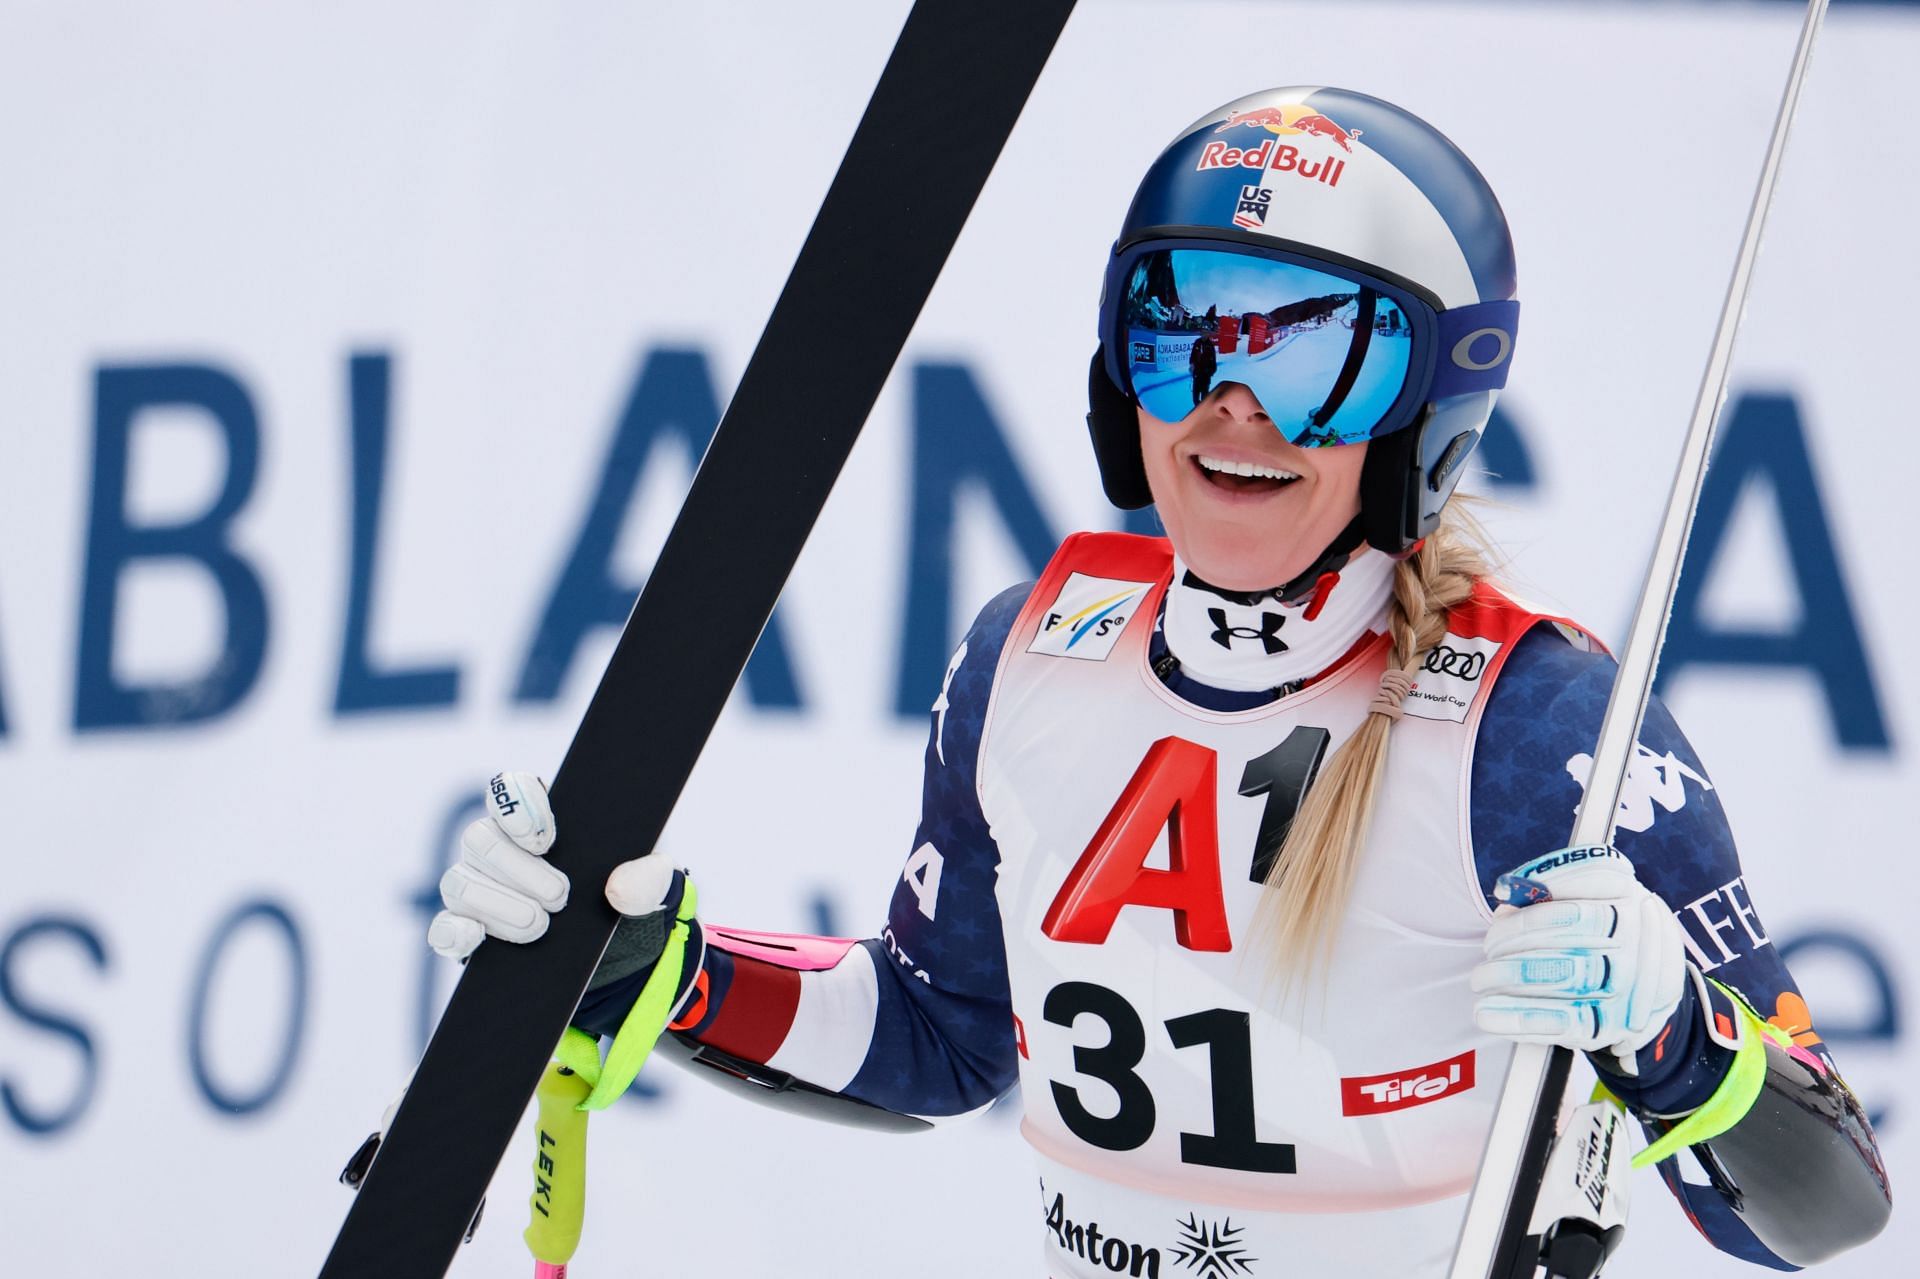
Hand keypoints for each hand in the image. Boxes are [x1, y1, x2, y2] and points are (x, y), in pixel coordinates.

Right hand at [427, 771, 683, 964]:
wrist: (619, 955)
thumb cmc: (628, 899)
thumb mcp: (654, 887)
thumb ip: (649, 880)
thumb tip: (619, 888)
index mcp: (541, 821)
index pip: (510, 791)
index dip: (518, 806)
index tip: (545, 839)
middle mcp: (499, 849)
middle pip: (479, 839)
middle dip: (517, 870)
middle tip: (560, 898)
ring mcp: (478, 890)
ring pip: (459, 883)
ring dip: (498, 905)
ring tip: (540, 927)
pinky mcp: (468, 934)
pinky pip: (443, 929)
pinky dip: (454, 932)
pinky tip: (475, 938)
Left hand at [1471, 845, 1686, 1069]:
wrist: (1650, 987)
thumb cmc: (1604, 930)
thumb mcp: (1592, 896)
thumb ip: (1552, 888)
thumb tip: (1507, 893)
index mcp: (1629, 897)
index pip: (1592, 880)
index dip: (1544, 882)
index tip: (1503, 891)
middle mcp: (1636, 938)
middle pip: (1576, 927)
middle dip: (1519, 934)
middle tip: (1488, 945)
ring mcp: (1627, 985)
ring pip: (1567, 974)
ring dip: (1513, 975)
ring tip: (1481, 978)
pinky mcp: (1609, 1025)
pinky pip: (1562, 1021)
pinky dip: (1519, 1017)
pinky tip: (1486, 1013)